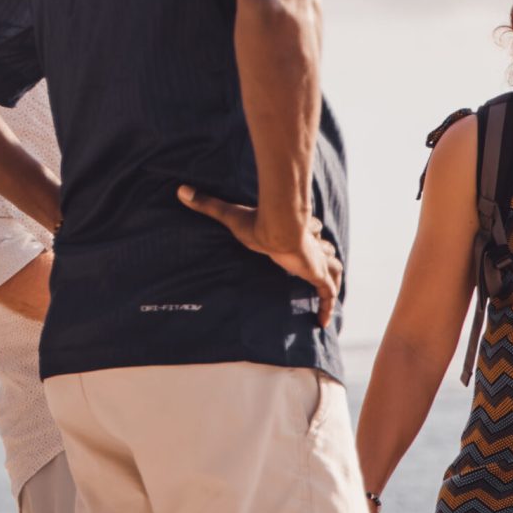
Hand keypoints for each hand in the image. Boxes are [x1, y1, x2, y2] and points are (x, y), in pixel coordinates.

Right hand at [177, 186, 340, 326]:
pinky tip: (321, 322)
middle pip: (322, 248)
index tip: (303, 240)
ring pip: (332, 266)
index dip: (306, 235)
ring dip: (329, 274)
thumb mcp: (229, 215)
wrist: (279, 230)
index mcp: (292, 231)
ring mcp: (317, 261)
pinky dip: (326, 308)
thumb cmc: (257, 223)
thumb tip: (180, 190)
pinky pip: (328, 295)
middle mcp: (308, 245)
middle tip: (315, 264)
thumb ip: (207, 204)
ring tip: (323, 286)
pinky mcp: (320, 276)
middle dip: (321, 253)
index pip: (305, 231)